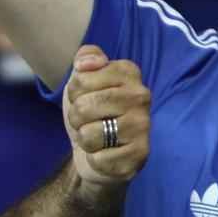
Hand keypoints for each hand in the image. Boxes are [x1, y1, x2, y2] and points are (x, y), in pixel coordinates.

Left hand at [63, 45, 150, 186]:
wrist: (96, 151)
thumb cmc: (90, 112)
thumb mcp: (82, 80)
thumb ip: (86, 57)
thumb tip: (85, 63)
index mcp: (129, 72)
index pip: (80, 79)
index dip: (74, 93)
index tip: (86, 97)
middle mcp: (142, 96)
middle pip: (83, 106)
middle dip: (77, 117)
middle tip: (89, 120)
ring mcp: (143, 126)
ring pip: (88, 133)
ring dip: (85, 138)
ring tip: (97, 137)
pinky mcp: (140, 155)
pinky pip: (98, 158)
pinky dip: (94, 159)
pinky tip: (106, 153)